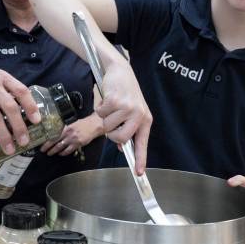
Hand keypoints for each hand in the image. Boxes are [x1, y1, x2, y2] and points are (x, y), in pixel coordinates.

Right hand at [0, 59, 39, 155]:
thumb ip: (6, 89)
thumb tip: (22, 108)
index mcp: (2, 77)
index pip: (21, 91)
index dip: (31, 106)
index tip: (37, 120)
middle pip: (10, 107)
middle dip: (19, 127)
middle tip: (24, 142)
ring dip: (3, 136)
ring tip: (9, 149)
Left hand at [40, 115, 103, 155]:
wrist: (93, 125)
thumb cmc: (82, 124)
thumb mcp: (71, 124)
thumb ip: (64, 129)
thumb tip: (55, 133)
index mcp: (65, 127)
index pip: (53, 134)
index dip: (46, 140)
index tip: (42, 143)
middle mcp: (68, 133)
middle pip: (55, 141)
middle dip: (48, 147)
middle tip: (43, 151)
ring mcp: (73, 139)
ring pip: (60, 147)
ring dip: (54, 151)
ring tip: (50, 153)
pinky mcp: (78, 144)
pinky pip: (69, 150)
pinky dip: (64, 153)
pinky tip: (61, 154)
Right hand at [95, 60, 151, 174]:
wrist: (120, 71)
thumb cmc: (126, 92)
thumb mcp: (132, 111)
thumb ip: (128, 129)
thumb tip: (121, 146)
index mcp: (145, 119)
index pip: (142, 143)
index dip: (140, 159)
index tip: (138, 173)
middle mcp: (138, 115)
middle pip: (119, 137)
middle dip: (111, 133)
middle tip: (112, 121)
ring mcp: (127, 108)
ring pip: (107, 126)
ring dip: (105, 117)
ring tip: (112, 105)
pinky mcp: (115, 100)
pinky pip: (101, 113)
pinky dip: (100, 107)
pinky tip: (107, 98)